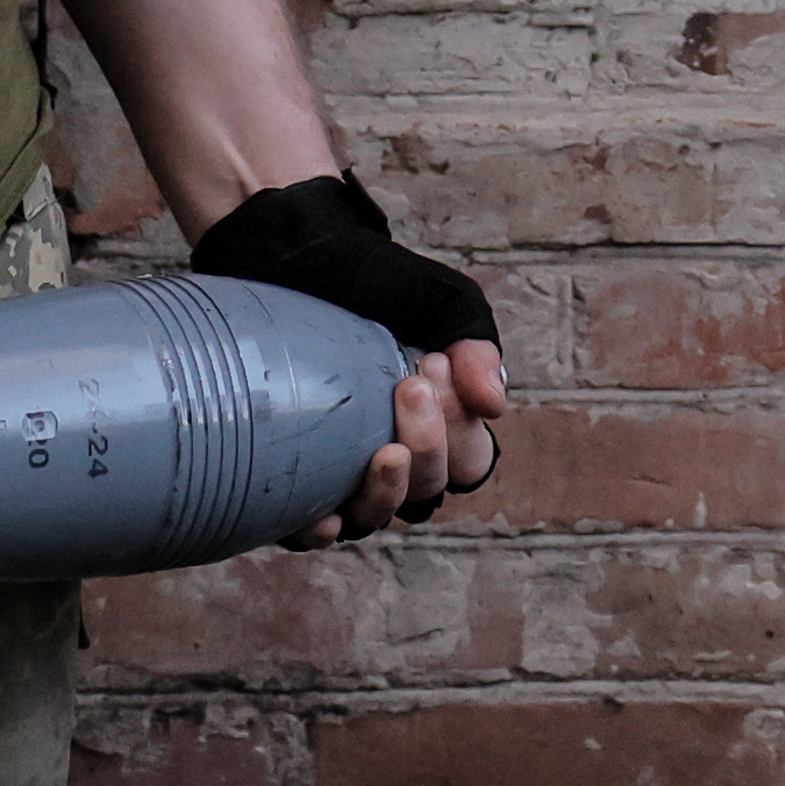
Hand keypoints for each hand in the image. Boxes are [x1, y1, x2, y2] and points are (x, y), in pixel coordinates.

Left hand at [187, 168, 506, 545]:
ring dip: (386, 494)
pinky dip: (321, 531)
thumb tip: (495, 405)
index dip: (462, 431)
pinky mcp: (289, 477)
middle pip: (427, 491)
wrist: (295, 254)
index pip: (468, 461)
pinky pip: (307, 530)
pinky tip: (324, 515)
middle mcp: (393, 455)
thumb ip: (474, 344)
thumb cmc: (373, 280)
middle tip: (410, 383)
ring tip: (384, 452)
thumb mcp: (438, 300)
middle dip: (430, 444)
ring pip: (373, 518)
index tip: (439, 369)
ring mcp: (340, 471)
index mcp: (438, 423)